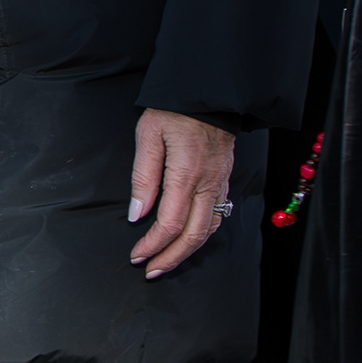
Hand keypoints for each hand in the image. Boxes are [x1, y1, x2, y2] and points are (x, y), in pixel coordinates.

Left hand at [129, 108, 235, 277]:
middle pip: (193, 235)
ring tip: (168, 261)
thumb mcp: (148, 135)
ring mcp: (220, 183)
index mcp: (186, 174)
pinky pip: (218, 215)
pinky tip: (190, 239)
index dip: (153, 244)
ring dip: (188, 251)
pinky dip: (203, 234)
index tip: (137, 255)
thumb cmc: (173, 109)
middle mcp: (208, 184)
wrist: (208, 92)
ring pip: (209, 229)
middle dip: (171, 258)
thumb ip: (143, 176)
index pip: (170, 223)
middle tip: (151, 270)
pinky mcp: (224, 179)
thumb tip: (138, 214)